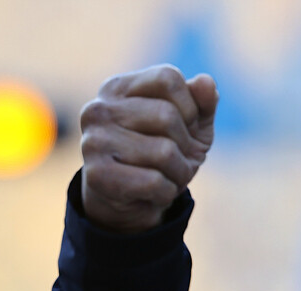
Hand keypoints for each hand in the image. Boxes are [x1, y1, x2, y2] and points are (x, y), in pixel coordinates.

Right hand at [79, 64, 216, 232]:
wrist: (128, 202)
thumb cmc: (161, 154)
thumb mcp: (190, 127)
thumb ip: (202, 103)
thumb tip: (206, 82)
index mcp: (118, 88)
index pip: (168, 78)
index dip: (190, 107)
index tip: (186, 127)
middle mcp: (98, 109)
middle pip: (166, 116)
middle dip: (187, 145)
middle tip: (181, 159)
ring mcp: (94, 141)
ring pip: (164, 152)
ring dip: (180, 172)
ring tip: (169, 176)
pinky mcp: (96, 175)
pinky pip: (154, 182)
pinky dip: (167, 192)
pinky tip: (156, 192)